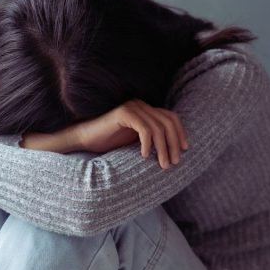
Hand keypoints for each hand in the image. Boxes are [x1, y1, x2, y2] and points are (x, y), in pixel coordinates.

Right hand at [73, 99, 188, 168]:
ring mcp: (133, 107)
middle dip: (174, 143)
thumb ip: (151, 140)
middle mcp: (141, 105)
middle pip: (168, 121)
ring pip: (158, 127)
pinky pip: (144, 128)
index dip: (180, 133)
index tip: (184, 150)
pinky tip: (144, 155)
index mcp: (146, 110)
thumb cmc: (109, 142)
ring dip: (163, 148)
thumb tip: (172, 151)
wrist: (85, 139)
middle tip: (174, 162)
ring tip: (163, 164)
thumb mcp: (135, 141)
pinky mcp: (123, 113)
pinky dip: (148, 143)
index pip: (171, 117)